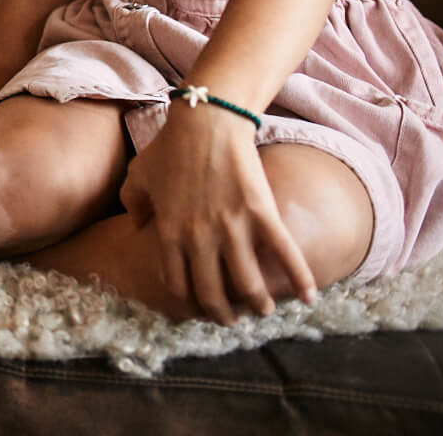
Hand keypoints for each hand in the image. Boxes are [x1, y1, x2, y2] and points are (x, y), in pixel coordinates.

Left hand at [119, 104, 315, 323]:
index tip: (200, 304)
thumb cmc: (169, 146)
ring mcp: (231, 227)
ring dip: (259, 303)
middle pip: (212, 292)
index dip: (190, 299)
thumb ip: (132, 205)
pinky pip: (284, 253)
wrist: (206, 121)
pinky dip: (300, 277)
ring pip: (248, 283)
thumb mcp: (138, 175)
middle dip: (223, 314)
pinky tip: (310, 296)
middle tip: (231, 319)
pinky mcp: (261, 213)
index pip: (177, 282)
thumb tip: (135, 227)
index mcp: (169, 232)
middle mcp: (199, 237)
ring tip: (264, 309)